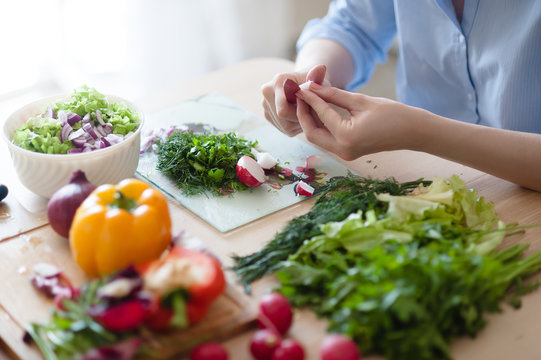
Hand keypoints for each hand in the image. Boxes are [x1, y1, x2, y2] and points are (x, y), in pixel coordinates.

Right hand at [261, 64, 328, 135]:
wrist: (305, 84)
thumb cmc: (313, 81)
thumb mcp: (318, 79)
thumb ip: (318, 76)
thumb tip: (321, 68)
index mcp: (277, 82)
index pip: (283, 110)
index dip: (300, 113)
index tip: (313, 108)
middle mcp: (267, 93)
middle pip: (284, 119)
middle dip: (300, 118)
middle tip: (313, 112)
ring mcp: (266, 106)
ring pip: (285, 126)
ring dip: (299, 123)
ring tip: (308, 113)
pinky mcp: (269, 116)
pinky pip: (284, 129)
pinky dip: (296, 126)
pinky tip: (302, 116)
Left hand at [295, 83, 415, 159]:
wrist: (412, 132)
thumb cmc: (392, 113)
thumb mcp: (360, 100)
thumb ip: (333, 95)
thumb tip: (312, 87)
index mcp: (347, 136)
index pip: (321, 114)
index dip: (309, 98)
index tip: (301, 86)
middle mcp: (343, 150)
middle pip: (312, 133)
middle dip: (304, 114)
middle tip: (301, 95)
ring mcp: (345, 154)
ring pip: (317, 138)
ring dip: (311, 120)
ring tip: (308, 100)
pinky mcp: (347, 152)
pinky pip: (327, 139)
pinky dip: (321, 126)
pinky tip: (319, 111)